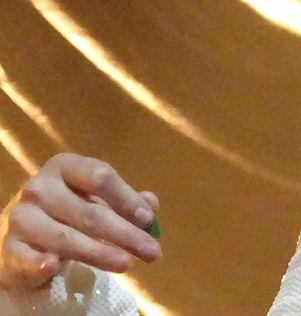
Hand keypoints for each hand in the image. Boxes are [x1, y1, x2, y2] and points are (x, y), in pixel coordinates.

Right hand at [0, 153, 160, 291]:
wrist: (26, 232)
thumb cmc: (70, 209)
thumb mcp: (99, 199)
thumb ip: (126, 201)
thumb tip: (151, 204)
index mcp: (66, 167)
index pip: (99, 177)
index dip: (126, 199)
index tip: (148, 221)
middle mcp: (40, 187)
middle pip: (88, 211)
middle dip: (124, 233)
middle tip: (152, 251)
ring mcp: (22, 216)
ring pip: (65, 237)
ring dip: (98, 253)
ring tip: (126, 263)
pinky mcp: (9, 246)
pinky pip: (24, 256)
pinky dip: (38, 262)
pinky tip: (53, 267)